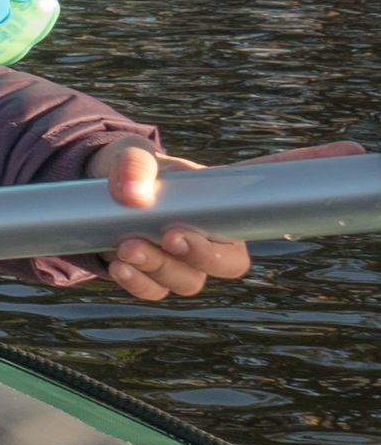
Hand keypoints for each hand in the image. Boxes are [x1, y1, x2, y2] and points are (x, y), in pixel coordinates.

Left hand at [91, 140, 365, 299]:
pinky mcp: (153, 280)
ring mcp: (185, 263)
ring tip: (128, 245)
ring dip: (161, 268)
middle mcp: (213, 237)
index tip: (351, 151)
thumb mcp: (127, 158)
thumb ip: (133, 166)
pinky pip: (155, 293)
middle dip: (205, 254)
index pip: (273, 189)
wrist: (93, 201)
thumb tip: (132, 196)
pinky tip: (118, 265)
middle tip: (173, 235)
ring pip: (191, 282)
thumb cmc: (128, 174)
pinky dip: (138, 283)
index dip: (313, 167)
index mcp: (222, 200)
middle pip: (232, 261)